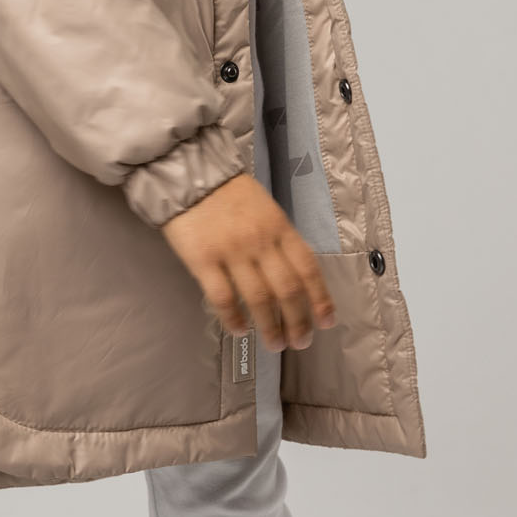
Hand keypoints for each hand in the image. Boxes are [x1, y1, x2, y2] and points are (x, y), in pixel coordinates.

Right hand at [160, 172, 336, 351]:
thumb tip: (295, 277)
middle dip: (298, 321)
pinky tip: (240, 329)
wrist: (189, 172)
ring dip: (270, 326)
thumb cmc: (229, 192)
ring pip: (259, 299)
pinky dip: (233, 318)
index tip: (326, 321)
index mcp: (279, 226)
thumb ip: (279, 239)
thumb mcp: (266, 208)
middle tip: (300, 342)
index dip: (321, 298)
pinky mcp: (203, 260)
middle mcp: (260, 241)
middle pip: (288, 289)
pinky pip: (223, 297)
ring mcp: (232, 252)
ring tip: (274, 343)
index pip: (308, 267)